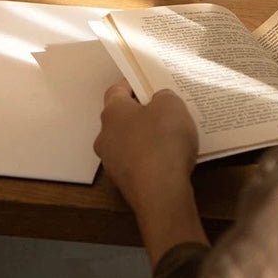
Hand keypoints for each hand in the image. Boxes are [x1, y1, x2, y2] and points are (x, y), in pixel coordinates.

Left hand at [94, 78, 206, 264]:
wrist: (161, 194)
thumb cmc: (162, 141)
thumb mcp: (172, 106)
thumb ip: (164, 97)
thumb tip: (158, 101)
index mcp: (111, 113)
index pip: (116, 90)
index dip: (132, 84)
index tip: (147, 82)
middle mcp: (105, 136)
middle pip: (121, 118)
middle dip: (139, 113)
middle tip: (162, 111)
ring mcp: (112, 163)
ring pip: (128, 143)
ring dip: (144, 139)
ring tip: (170, 138)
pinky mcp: (125, 185)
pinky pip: (137, 164)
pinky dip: (150, 161)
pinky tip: (169, 162)